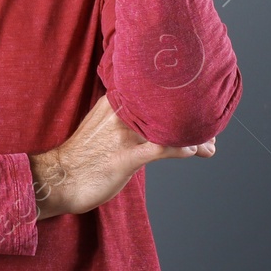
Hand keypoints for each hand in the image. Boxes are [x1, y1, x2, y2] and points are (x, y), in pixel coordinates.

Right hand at [28, 93, 215, 220]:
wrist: (59, 178)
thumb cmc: (83, 156)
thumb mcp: (102, 126)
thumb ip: (124, 118)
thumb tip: (153, 121)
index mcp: (114, 101)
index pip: (153, 91)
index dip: (179, 99)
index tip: (198, 105)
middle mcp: (120, 113)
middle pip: (165, 109)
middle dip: (191, 119)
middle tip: (211, 129)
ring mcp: (123, 135)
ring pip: (168, 128)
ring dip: (194, 137)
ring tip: (209, 146)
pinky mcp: (124, 158)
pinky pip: (160, 149)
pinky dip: (180, 149)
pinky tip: (193, 152)